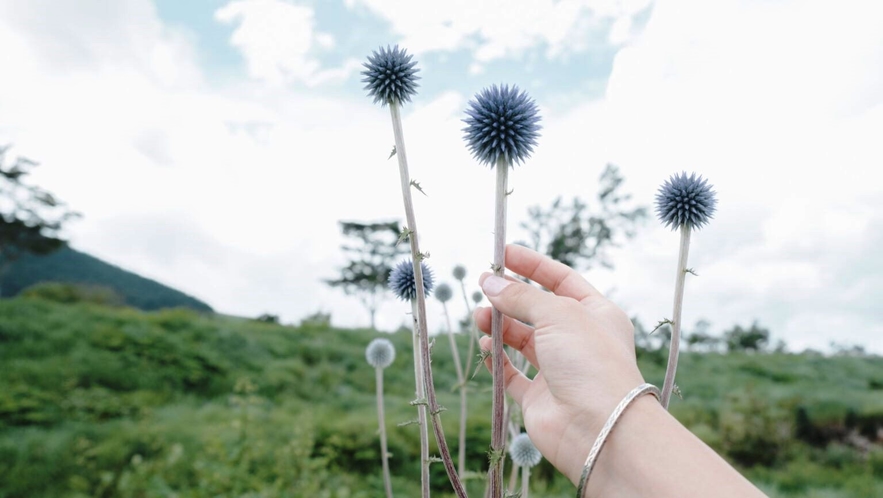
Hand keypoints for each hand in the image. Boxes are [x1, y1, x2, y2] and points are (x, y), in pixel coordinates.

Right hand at [474, 243, 644, 483]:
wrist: (599, 427)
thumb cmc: (590, 362)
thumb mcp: (557, 313)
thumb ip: (520, 296)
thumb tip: (489, 282)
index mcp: (596, 314)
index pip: (561, 280)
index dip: (532, 265)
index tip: (503, 254)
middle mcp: (578, 341)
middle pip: (537, 310)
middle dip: (510, 297)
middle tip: (483, 287)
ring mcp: (558, 370)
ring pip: (521, 340)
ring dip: (498, 325)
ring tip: (479, 317)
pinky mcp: (539, 397)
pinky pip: (510, 373)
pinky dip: (496, 359)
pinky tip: (486, 346)